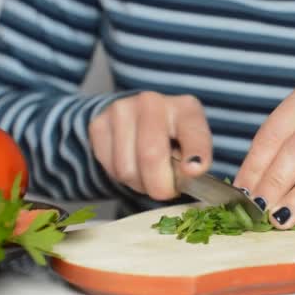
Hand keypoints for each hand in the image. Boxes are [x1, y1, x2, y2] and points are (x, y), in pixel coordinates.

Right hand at [89, 91, 211, 199]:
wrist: (139, 118)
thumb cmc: (173, 137)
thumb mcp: (194, 145)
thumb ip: (196, 161)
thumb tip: (190, 172)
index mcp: (185, 108)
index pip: (193, 132)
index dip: (195, 154)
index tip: (194, 170)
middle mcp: (152, 103)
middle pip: (151, 155)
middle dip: (160, 186)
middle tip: (166, 191)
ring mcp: (122, 110)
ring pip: (127, 169)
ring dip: (140, 184)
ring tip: (149, 175)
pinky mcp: (98, 124)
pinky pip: (110, 169)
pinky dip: (123, 179)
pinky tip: (133, 165)